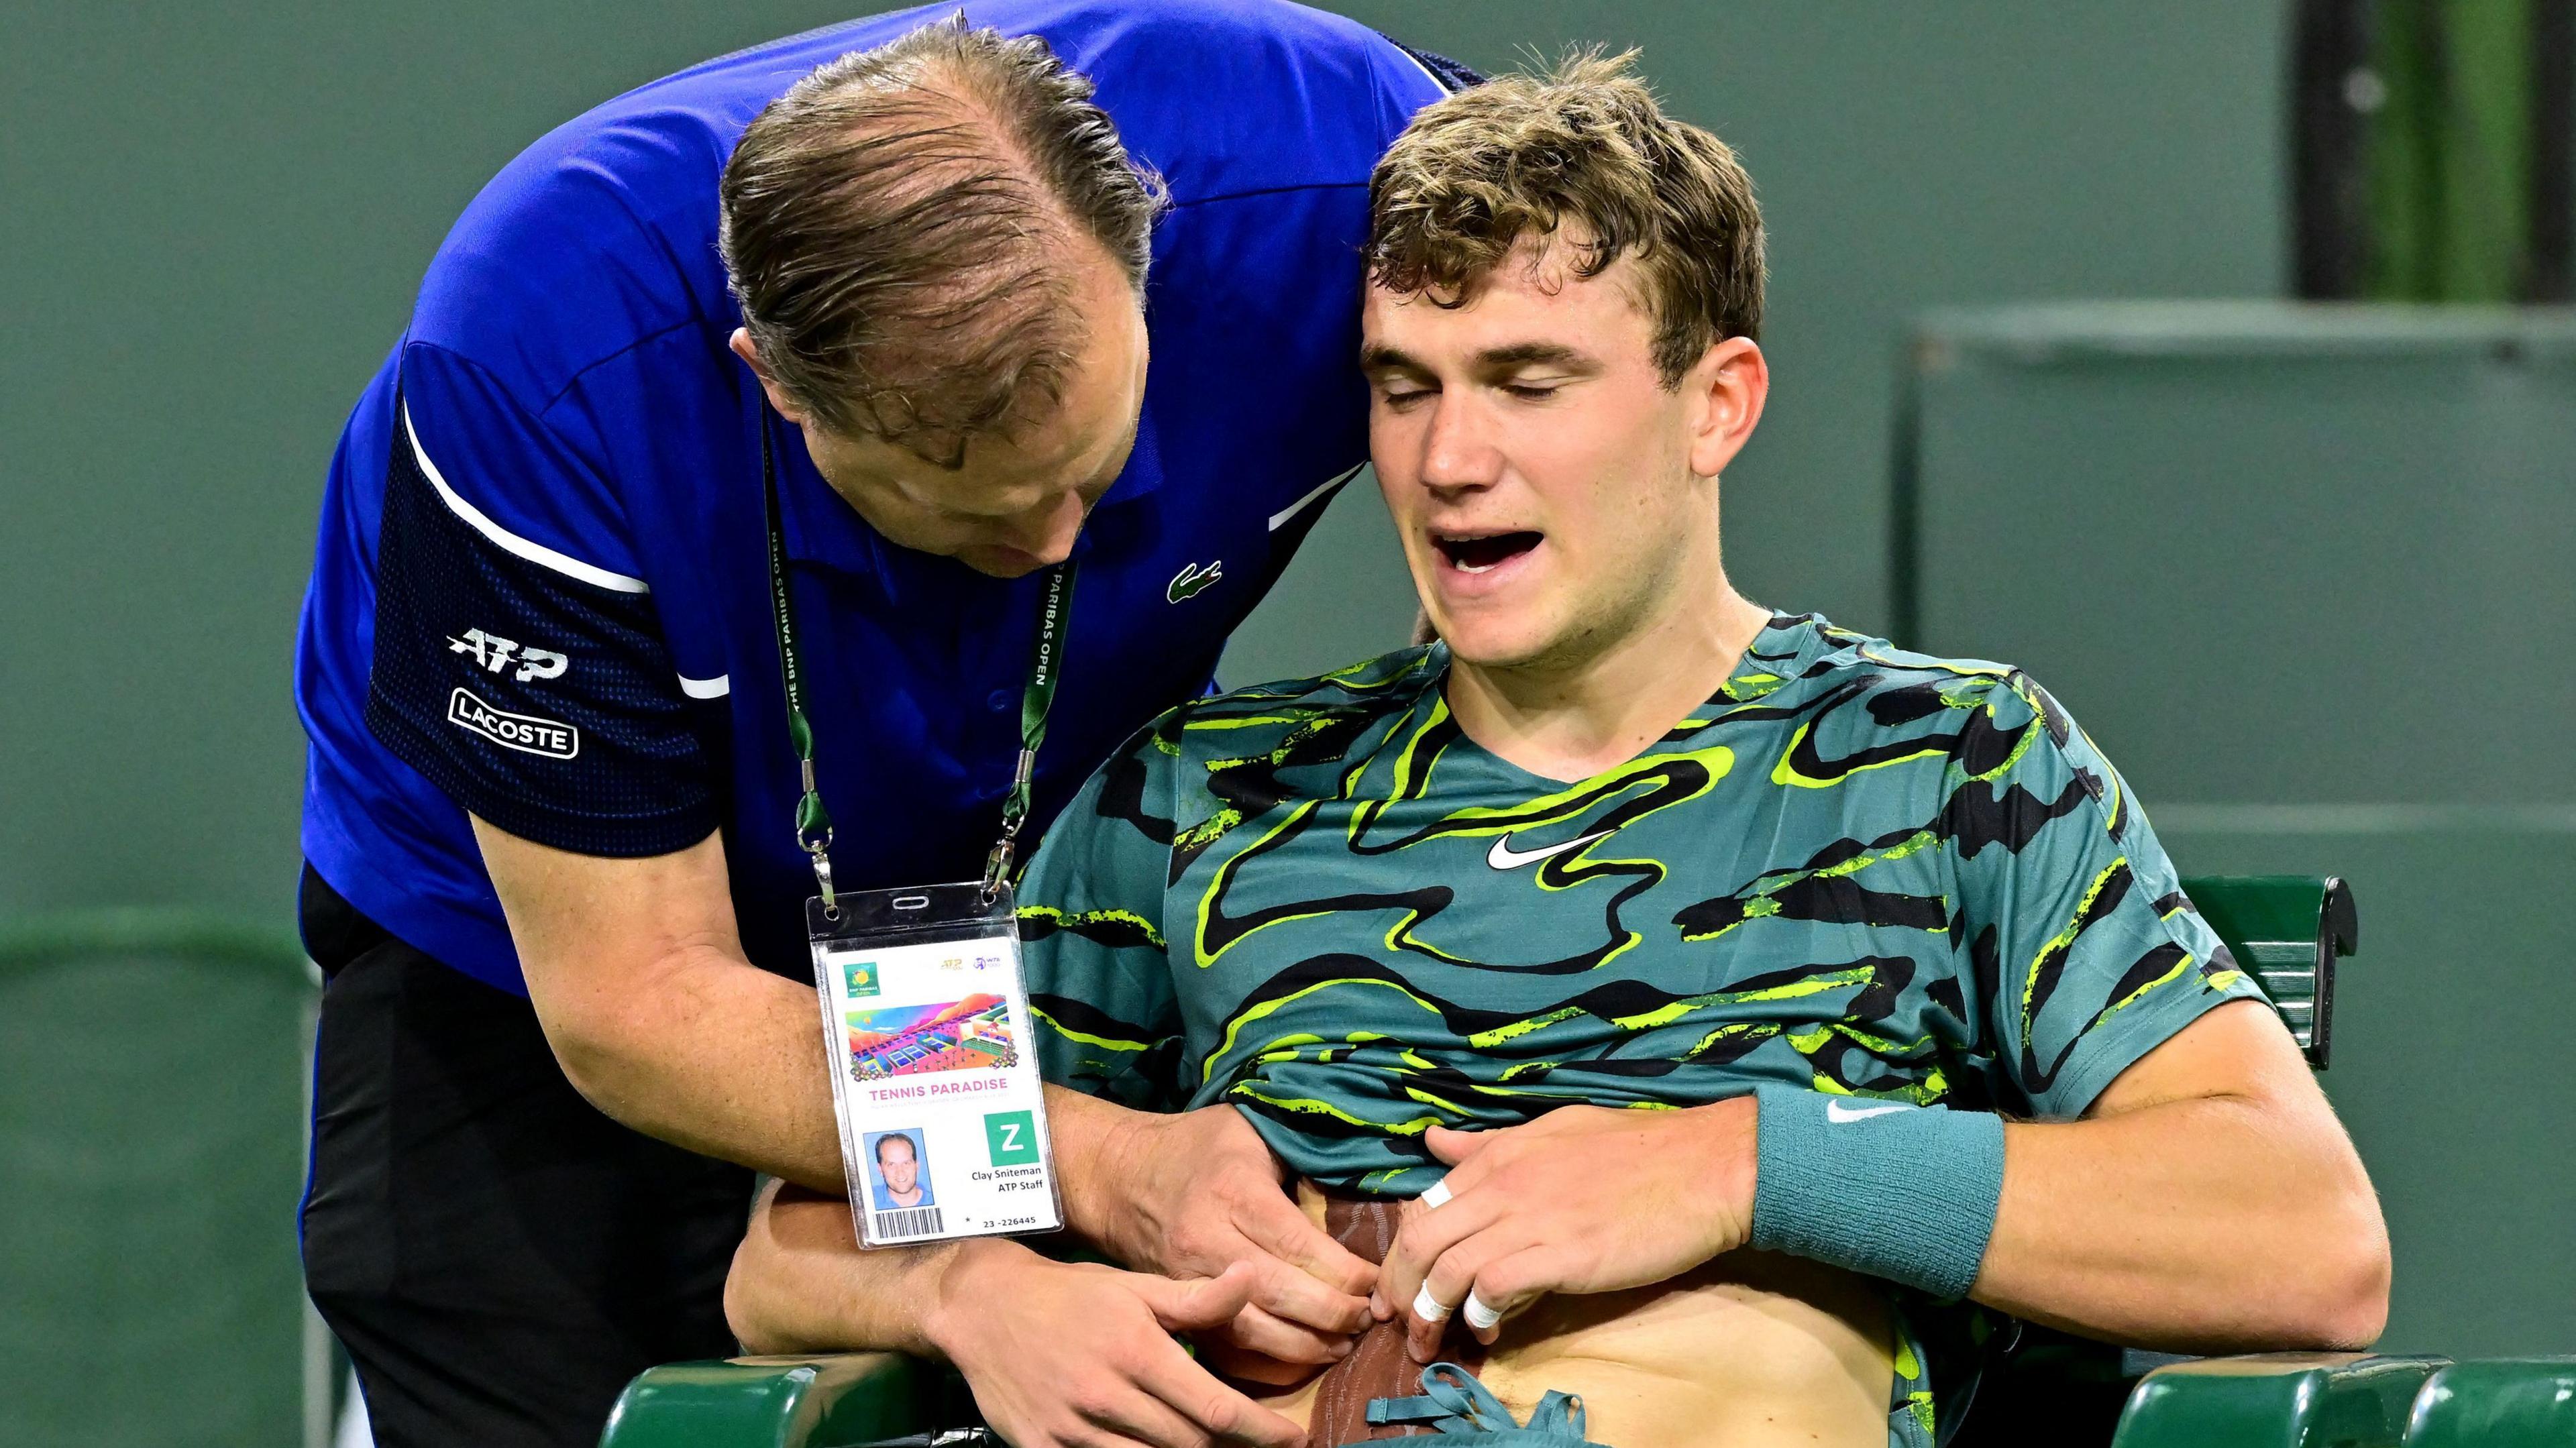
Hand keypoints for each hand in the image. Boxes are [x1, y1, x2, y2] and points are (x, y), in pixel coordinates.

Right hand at [926, 1239, 1304, 1447]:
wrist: (982, 1309)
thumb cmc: (1069, 1295)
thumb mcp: (1134, 1287)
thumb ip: (1195, 1297)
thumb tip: (1252, 1278)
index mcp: (1136, 1349)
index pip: (1215, 1407)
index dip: (1262, 1431)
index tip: (1295, 1439)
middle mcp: (1106, 1392)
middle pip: (1190, 1444)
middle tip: (1258, 1445)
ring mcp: (1073, 1428)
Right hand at [1076, 1097, 1376, 1365]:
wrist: (1118, 1176)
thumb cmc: (1198, 1148)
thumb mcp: (1250, 1128)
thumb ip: (1301, 1155)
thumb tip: (1365, 1184)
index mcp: (1232, 1192)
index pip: (1299, 1245)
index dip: (1345, 1273)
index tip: (1376, 1282)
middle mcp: (1207, 1242)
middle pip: (1280, 1296)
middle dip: (1335, 1315)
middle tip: (1369, 1318)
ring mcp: (1186, 1284)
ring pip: (1254, 1335)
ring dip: (1309, 1348)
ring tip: (1345, 1343)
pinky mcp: (1174, 1312)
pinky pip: (1226, 1356)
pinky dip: (1270, 1369)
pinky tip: (1303, 1362)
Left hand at [1373, 1098, 1757, 1361]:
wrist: (1706, 1166)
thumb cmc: (1638, 1148)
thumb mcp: (1553, 1129)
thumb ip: (1488, 1144)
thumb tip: (1433, 1143)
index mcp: (1499, 1156)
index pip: (1422, 1207)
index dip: (1399, 1255)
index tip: (1397, 1290)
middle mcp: (1504, 1185)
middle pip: (1420, 1243)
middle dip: (1399, 1292)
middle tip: (1400, 1327)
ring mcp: (1532, 1220)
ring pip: (1448, 1270)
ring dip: (1432, 1316)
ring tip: (1433, 1344)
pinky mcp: (1565, 1256)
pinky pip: (1496, 1288)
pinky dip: (1481, 1315)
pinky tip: (1489, 1332)